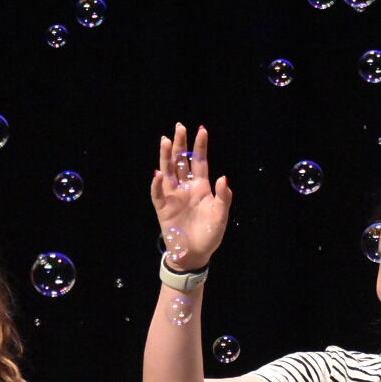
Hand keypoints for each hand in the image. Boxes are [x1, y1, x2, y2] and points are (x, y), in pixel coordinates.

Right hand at [151, 124, 232, 270]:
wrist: (195, 254)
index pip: (199, 162)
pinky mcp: (163, 208)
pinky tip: (158, 173)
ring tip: (165, 140)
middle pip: (181, 161)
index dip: (199, 146)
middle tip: (179, 126)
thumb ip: (223, 197)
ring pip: (168, 172)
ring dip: (166, 157)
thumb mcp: (221, 216)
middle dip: (180, 144)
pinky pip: (158, 193)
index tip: (202, 130)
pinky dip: (157, 183)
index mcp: (201, 187)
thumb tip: (224, 177)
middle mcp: (185, 188)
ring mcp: (173, 196)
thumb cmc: (210, 235)